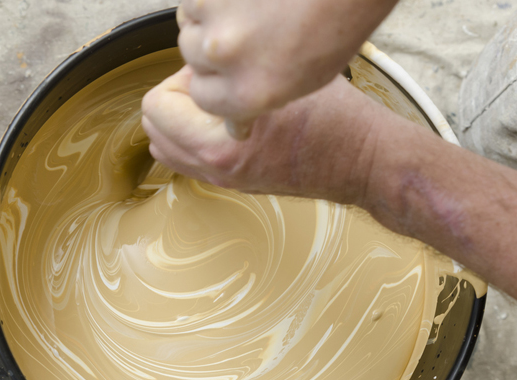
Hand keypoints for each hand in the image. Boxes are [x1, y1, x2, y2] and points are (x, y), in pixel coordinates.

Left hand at [141, 66, 383, 202]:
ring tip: (217, 105)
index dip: (182, 78)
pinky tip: (224, 122)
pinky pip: (186, 160)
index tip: (214, 74)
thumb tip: (204, 61)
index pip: (157, 105)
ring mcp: (223, 179)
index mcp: (221, 145)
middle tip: (212, 86)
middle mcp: (216, 168)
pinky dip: (190, 137)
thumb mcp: (280, 78)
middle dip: (175, 98)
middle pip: (154, 125)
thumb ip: (232, 70)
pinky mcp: (234, 183)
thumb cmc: (336, 119)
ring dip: (179, 119)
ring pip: (165, 146)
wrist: (362, 160)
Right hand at [176, 0, 394, 122]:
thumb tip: (235, 124)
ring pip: (188, 24)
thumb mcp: (305, 82)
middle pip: (193, 58)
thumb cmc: (335, 22)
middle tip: (243, 33)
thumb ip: (259, 102)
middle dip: (211, 49)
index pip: (203, 97)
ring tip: (245, 10)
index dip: (215, 83)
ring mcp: (211, 14)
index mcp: (250, 91)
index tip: (227, 72)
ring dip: (207, 19)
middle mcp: (225, 56)